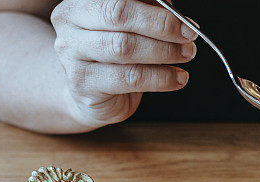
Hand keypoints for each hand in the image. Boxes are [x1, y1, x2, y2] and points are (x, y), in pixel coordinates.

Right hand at [51, 0, 196, 128]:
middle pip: (119, 16)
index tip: (184, 21)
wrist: (88, 95)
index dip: (156, 9)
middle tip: (188, 37)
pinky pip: (129, 78)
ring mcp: (72, 55)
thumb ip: (146, 12)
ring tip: (186, 55)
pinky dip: (159, 78)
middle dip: (161, 26)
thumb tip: (176, 13)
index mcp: (81, 3)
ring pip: (124, 48)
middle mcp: (71, 25)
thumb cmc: (112, 55)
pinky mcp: (84, 83)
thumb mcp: (129, 27)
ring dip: (164, 52)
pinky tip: (176, 78)